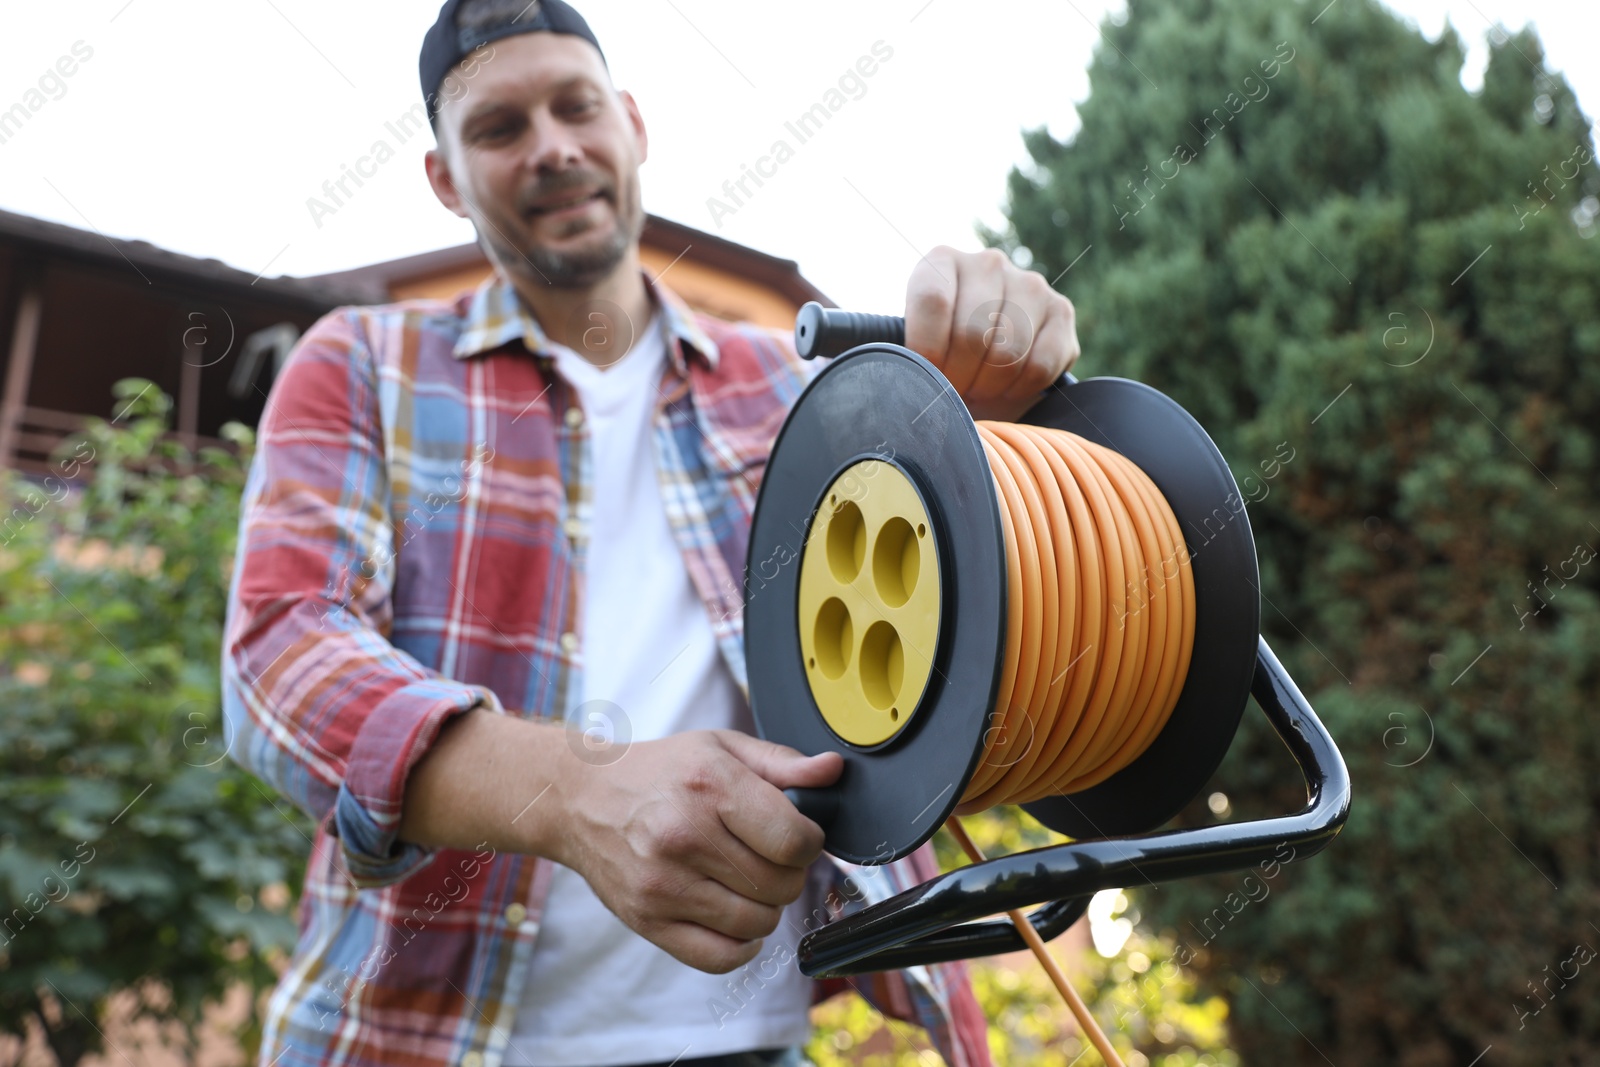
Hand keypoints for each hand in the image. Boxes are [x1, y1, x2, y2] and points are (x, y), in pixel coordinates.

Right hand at [552, 729, 842, 972]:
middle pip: (780, 884)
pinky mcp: (647, 921)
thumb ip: (782, 763)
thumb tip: (832, 772)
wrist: (580, 798)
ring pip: (757, 923)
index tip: (797, 835)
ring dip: (766, 907)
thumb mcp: (720, 748)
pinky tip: (733, 916)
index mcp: (710, 786)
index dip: (810, 842)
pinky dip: (740, 944)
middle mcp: (685, 836)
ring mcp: (664, 884)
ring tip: (746, 881)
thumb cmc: (658, 771)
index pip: (794, 841)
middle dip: (789, 873)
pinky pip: (720, 956)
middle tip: (769, 856)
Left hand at [904, 246, 1079, 421]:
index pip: (934, 302)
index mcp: (941, 261)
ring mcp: (1030, 283)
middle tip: (953, 391)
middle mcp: (988, 262)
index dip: (927, 352)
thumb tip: (897, 383)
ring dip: (988, 386)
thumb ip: (904, 353)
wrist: (984, 361)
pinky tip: (1006, 386)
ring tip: (977, 388)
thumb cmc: (940, 354)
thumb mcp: (912, 344)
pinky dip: (1020, 388)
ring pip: (1007, 353)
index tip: (926, 378)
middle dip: (959, 378)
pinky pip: (1040, 365)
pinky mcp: (1062, 310)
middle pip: (972, 333)